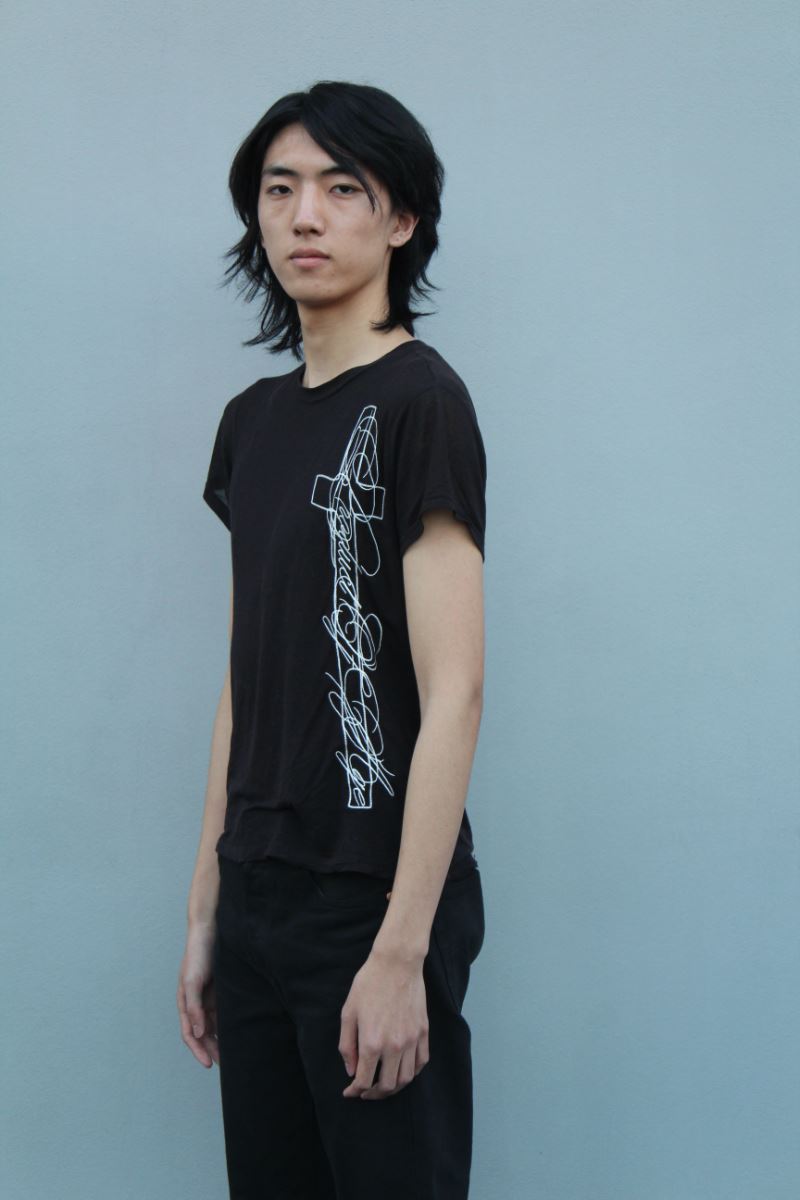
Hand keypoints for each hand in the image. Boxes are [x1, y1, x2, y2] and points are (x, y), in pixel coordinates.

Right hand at [177, 922, 219, 1067]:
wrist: (210, 931)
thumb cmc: (198, 955)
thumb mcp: (193, 982)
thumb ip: (193, 1008)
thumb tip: (197, 1033)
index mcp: (185, 1002)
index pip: (189, 1034)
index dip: (198, 1050)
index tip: (208, 1064)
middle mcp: (196, 1003)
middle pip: (202, 1033)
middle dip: (210, 1049)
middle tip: (225, 1064)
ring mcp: (208, 997)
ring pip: (214, 1025)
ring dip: (220, 1040)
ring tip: (232, 1054)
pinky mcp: (221, 991)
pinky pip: (223, 1013)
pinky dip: (227, 1024)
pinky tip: (238, 1032)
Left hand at [339, 948, 428, 1099]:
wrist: (397, 964)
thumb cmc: (369, 984)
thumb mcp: (348, 1013)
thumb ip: (347, 1045)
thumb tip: (351, 1070)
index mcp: (372, 1042)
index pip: (364, 1080)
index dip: (355, 1091)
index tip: (350, 1092)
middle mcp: (394, 1046)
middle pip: (387, 1086)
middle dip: (373, 1094)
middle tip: (365, 1092)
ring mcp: (412, 1040)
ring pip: (406, 1079)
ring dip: (393, 1088)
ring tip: (383, 1085)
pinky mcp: (423, 1032)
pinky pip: (421, 1062)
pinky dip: (412, 1073)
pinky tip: (402, 1071)